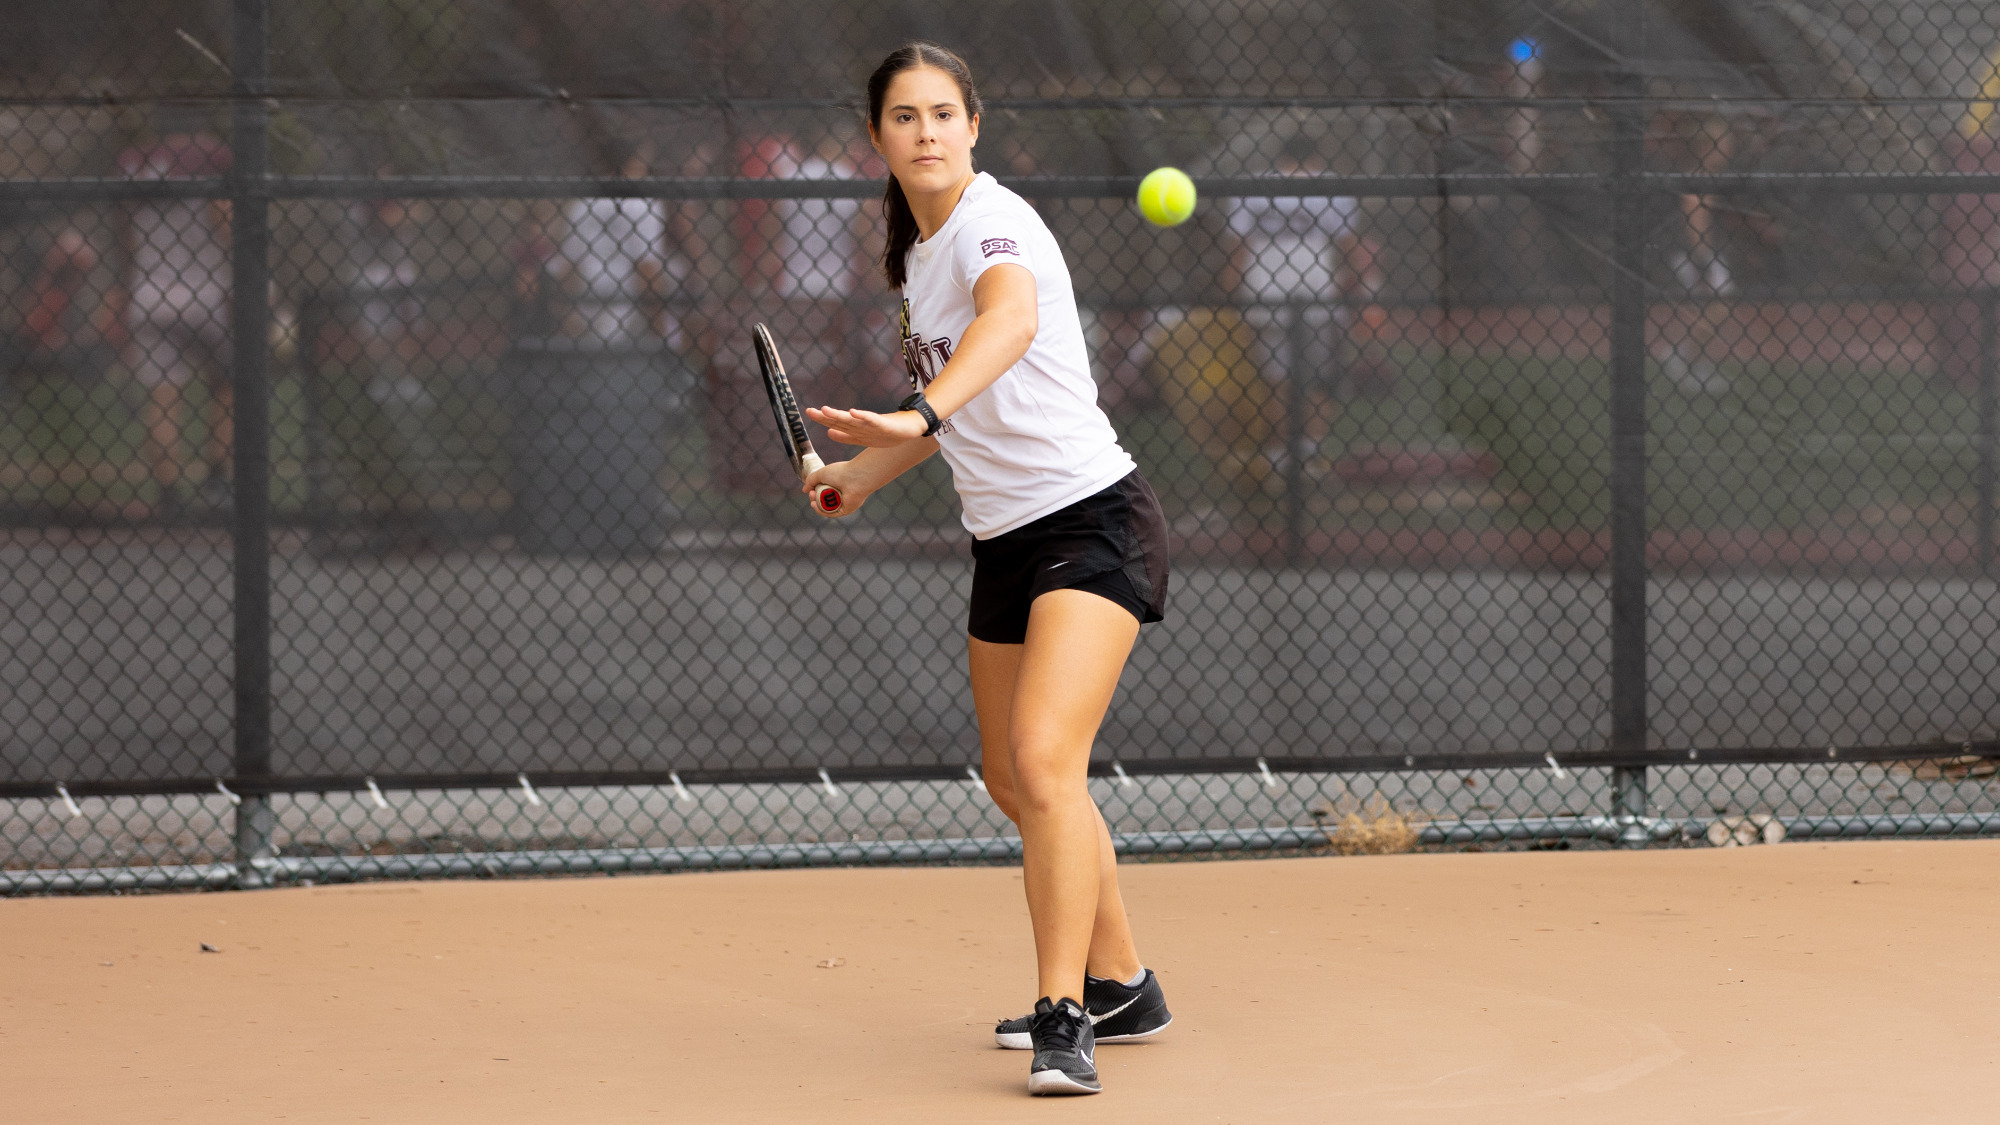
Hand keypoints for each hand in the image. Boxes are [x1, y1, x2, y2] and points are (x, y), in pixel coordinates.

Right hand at [802, 459, 865, 517]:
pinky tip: (815, 506)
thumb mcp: (821, 474)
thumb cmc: (840, 473)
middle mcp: (839, 493)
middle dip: (814, 498)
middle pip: (822, 500)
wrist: (855, 478)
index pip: (822, 491)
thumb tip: (805, 490)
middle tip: (812, 494)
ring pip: (826, 508)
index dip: (814, 492)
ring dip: (817, 505)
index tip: (810, 489)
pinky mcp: (845, 510)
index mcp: (835, 484)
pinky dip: (822, 511)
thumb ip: (811, 481)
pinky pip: (831, 513)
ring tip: (813, 499)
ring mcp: (843, 502)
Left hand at [805, 404, 926, 447]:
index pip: (836, 423)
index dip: (822, 419)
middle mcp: (861, 424)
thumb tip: (828, 433)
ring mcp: (871, 423)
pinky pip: (871, 420)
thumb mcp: (863, 438)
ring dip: (839, 415)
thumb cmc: (887, 432)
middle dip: (825, 416)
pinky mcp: (882, 423)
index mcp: (856, 428)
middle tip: (810, 411)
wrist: (910, 428)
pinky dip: (862, 416)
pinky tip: (853, 412)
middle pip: (840, 420)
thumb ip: (846, 436)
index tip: (808, 412)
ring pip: (852, 419)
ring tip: (825, 410)